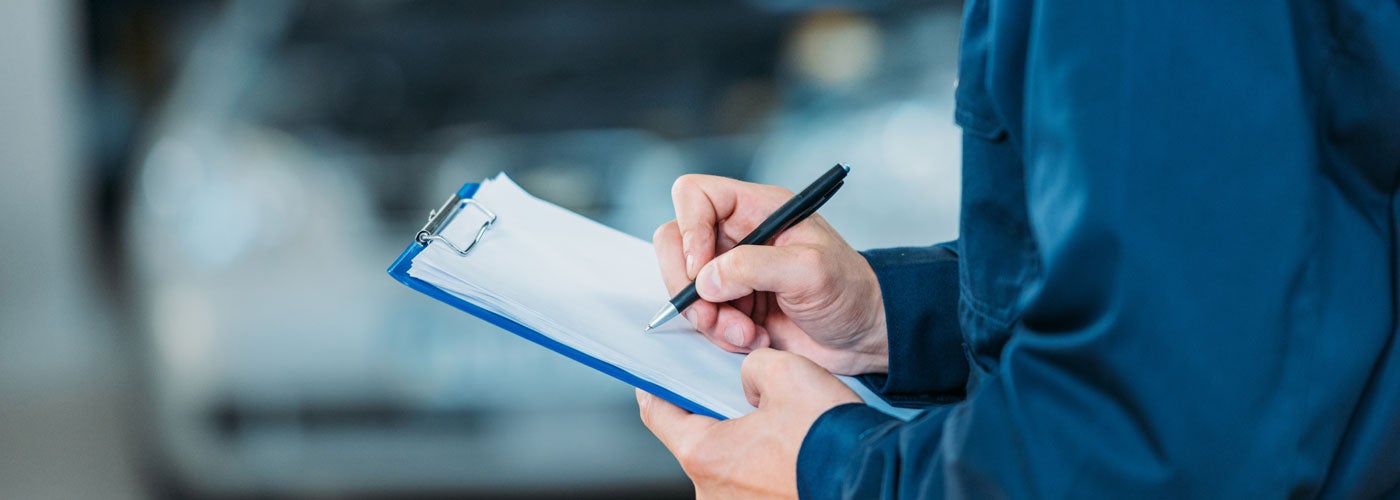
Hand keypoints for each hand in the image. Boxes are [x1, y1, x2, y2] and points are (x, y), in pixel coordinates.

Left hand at [637, 348, 862, 498]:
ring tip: (774, 423)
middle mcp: (713, 492)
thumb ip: (751, 367)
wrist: (873, 478)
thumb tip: (750, 381)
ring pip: (726, 463)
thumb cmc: (828, 437)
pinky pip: (749, 482)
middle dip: (714, 413)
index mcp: (706, 455)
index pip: (658, 415)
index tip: (654, 376)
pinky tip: (787, 447)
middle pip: (696, 440)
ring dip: (742, 441)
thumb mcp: (785, 371)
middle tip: (737, 392)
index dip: (655, 387)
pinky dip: (761, 463)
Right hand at [654, 174, 888, 374]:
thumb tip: (705, 279)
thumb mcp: (810, 270)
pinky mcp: (730, 306)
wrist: (863, 335)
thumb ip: (755, 266)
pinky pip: (700, 317)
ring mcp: (730, 273)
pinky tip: (754, 339)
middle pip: (675, 242)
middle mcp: (737, 236)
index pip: (695, 195)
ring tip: (747, 334)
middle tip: (711, 314)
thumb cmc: (850, 290)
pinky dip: (719, 334)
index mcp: (756, 209)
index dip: (688, 228)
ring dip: (708, 318)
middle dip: (687, 284)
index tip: (701, 268)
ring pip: (684, 286)